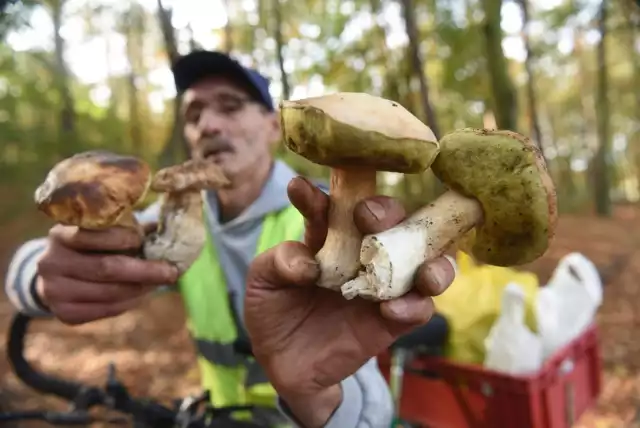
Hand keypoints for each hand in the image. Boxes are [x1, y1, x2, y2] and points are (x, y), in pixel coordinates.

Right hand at [36, 224, 178, 324]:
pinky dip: (129, 302)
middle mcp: (51, 263)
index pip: (97, 235)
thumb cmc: (88, 246)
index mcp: (60, 235)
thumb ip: (128, 228)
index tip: (148, 240)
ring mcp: (54, 291)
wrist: (54, 275)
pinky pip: (106, 310)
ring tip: (160, 281)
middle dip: (144, 270)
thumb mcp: (99, 231)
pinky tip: (141, 294)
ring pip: (109, 293)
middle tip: (172, 271)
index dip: (127, 238)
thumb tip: (167, 230)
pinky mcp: (64, 314)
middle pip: (106, 268)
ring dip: (141, 288)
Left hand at [244, 177, 455, 426]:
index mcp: (326, 238)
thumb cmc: (273, 313)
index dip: (316, 196)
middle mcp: (360, 254)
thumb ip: (278, 263)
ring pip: (423, 260)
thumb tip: (309, 264)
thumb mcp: (262, 284)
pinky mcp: (391, 320)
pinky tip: (390, 308)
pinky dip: (414, 305)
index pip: (328, 208)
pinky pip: (419, 308)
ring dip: (429, 258)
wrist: (282, 365)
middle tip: (368, 217)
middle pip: (389, 220)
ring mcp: (380, 285)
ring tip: (420, 267)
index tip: (297, 190)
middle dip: (385, 211)